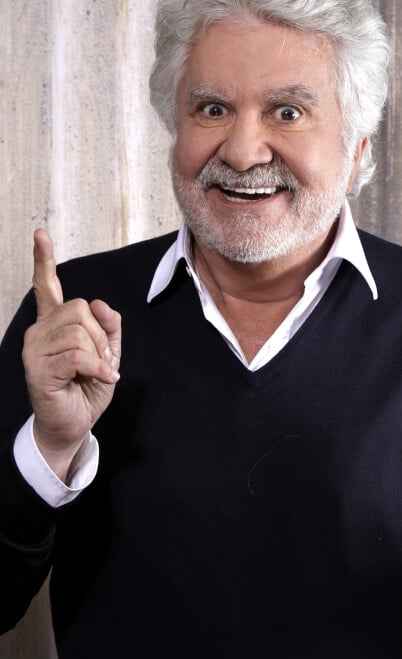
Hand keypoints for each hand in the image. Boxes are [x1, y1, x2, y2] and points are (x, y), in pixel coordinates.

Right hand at [22, 229, 121, 481]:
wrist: (74, 425)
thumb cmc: (87, 389)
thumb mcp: (107, 353)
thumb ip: (108, 327)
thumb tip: (101, 304)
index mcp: (53, 324)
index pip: (46, 286)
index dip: (43, 260)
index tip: (41, 234)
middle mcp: (39, 331)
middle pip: (80, 309)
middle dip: (101, 335)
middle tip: (102, 361)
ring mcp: (35, 350)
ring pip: (79, 331)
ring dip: (99, 354)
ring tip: (97, 372)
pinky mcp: (39, 369)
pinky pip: (78, 355)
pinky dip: (97, 367)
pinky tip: (103, 378)